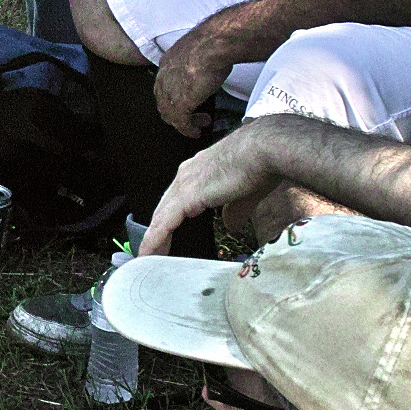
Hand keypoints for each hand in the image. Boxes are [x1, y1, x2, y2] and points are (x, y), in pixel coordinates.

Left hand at [143, 124, 286, 255]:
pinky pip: (165, 222)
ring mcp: (185, 184)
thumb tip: (230, 226)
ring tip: (146, 259)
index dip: (170, 218)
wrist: (264, 150)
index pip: (177, 199)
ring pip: (161, 217)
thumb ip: (234, 211)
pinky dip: (155, 239)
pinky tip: (149, 253)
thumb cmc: (261, 165)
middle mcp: (187, 175)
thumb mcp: (245, 195)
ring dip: (153, 239)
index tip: (167, 235)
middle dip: (157, 230)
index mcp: (199, 171)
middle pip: (164, 208)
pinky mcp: (188, 196)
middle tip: (152, 252)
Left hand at [152, 27, 240, 138]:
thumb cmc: (212, 43)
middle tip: (192, 116)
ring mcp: (169, 92)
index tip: (188, 100)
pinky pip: (181, 122)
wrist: (213, 45)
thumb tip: (209, 68)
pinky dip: (188, 129)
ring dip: (184, 122)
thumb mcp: (199, 52)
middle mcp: (163, 77)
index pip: (164, 85)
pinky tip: (196, 132)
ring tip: (199, 125)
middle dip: (177, 111)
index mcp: (167, 63)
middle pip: (164, 101)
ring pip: (170, 114)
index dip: (174, 95)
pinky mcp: (179, 104)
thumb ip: (198, 63)